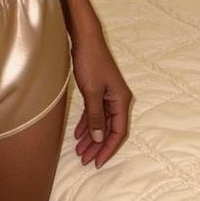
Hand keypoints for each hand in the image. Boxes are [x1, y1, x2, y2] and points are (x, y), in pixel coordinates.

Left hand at [70, 27, 131, 168]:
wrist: (85, 38)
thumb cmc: (90, 62)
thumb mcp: (91, 92)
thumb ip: (95, 116)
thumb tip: (98, 139)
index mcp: (121, 100)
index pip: (118, 132)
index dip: (108, 149)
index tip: (97, 162)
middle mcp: (117, 100)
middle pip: (109, 130)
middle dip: (98, 146)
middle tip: (85, 160)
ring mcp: (108, 95)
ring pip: (101, 123)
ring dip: (91, 137)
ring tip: (79, 151)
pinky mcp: (98, 91)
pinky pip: (94, 113)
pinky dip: (87, 124)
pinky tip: (78, 134)